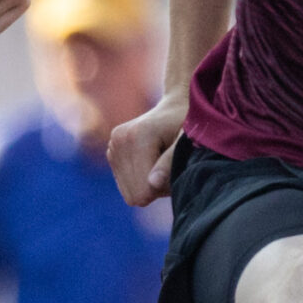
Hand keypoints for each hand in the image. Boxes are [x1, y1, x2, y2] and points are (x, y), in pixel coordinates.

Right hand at [107, 92, 188, 206]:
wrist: (177, 108)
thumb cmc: (190, 125)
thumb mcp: (188, 143)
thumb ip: (171, 163)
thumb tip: (152, 184)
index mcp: (137, 137)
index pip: (142, 192)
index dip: (164, 190)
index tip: (177, 170)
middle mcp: (119, 140)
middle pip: (133, 195)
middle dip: (155, 189)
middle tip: (171, 168)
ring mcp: (113, 145)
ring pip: (128, 193)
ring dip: (148, 185)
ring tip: (162, 164)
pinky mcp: (111, 151)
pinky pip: (125, 186)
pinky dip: (141, 180)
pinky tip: (152, 163)